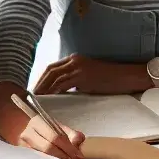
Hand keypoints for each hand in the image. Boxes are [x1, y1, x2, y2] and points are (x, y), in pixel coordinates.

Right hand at [15, 111, 85, 158]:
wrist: (25, 132)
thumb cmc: (46, 131)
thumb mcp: (60, 128)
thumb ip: (72, 134)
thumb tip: (77, 142)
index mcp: (38, 122)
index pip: (55, 136)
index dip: (68, 148)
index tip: (79, 157)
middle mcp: (27, 133)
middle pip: (47, 148)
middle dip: (63, 156)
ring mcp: (22, 145)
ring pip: (41, 157)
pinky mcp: (21, 156)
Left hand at [33, 55, 149, 95]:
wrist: (126, 77)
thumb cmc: (111, 80)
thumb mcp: (90, 79)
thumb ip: (76, 82)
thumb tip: (63, 93)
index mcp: (75, 59)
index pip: (52, 68)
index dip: (42, 79)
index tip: (35, 90)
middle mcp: (74, 60)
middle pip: (49, 70)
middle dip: (39, 83)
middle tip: (31, 96)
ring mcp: (78, 66)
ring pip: (54, 77)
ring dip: (44, 88)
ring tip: (37, 99)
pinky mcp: (83, 75)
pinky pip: (63, 84)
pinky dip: (54, 91)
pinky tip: (49, 99)